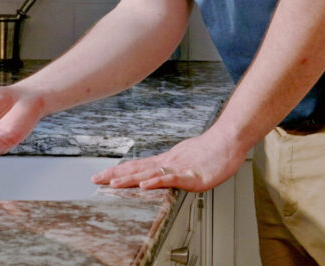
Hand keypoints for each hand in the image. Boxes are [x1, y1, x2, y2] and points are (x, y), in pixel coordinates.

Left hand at [91, 129, 245, 192]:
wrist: (229, 140)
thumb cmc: (211, 150)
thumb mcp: (186, 158)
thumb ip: (172, 167)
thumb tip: (160, 172)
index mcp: (166, 160)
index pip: (137, 166)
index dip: (119, 171)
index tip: (102, 175)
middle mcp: (168, 163)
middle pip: (137, 169)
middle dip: (115, 175)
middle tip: (96, 179)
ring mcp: (179, 168)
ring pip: (149, 174)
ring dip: (130, 179)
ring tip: (113, 183)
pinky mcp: (191, 175)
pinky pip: (171, 179)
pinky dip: (156, 182)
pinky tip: (145, 185)